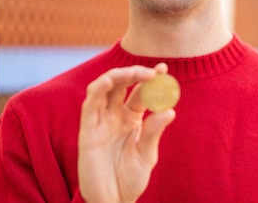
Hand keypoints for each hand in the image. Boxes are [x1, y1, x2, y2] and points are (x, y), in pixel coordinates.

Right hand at [78, 63, 175, 202]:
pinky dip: (98, 89)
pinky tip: (109, 81)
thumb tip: (170, 110)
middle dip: (135, 73)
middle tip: (151, 72)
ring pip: (103, 88)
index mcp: (131, 118)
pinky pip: (90, 104)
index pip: (140, 92)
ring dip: (117, 75)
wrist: (112, 201)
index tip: (163, 68)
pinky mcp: (87, 129)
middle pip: (122, 84)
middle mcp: (114, 115)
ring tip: (134, 73)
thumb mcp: (147, 154)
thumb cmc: (130, 179)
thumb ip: (154, 132)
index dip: (150, 78)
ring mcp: (100, 120)